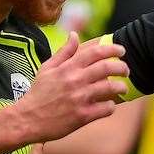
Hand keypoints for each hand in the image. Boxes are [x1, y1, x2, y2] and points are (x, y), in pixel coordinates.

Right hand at [14, 32, 128, 142]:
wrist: (27, 119)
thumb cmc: (38, 93)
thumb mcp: (47, 68)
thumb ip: (64, 52)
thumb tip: (75, 34)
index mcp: (68, 68)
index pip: (95, 52)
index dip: (112, 49)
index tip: (121, 51)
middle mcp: (75, 81)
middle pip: (107, 68)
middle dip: (122, 67)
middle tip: (126, 70)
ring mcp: (80, 99)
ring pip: (110, 88)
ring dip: (121, 87)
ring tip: (122, 88)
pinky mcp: (83, 116)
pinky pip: (106, 108)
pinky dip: (111, 106)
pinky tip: (108, 105)